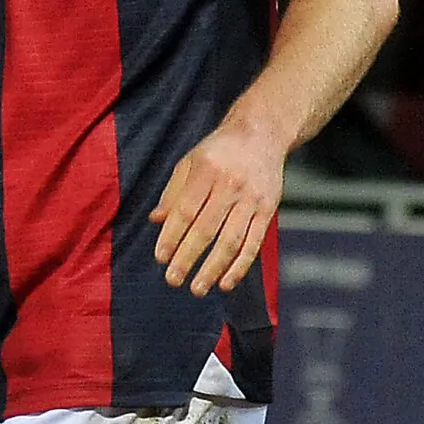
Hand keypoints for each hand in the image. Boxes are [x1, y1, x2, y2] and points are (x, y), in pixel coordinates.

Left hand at [152, 112, 287, 295]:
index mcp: (206, 171)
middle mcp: (230, 185)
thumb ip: (173, 191)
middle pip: (206, 229)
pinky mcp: (268, 210)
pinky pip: (253, 243)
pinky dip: (240, 266)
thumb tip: (156, 220)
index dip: (172, 236)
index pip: (185, 210)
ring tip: (197, 289)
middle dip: (188, 258)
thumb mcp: (190, 161)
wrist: (262, 134)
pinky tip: (226, 283)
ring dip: (213, 269)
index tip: (160, 258)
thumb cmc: (219, 151)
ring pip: (231, 240)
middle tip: (173, 280)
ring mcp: (251, 199)